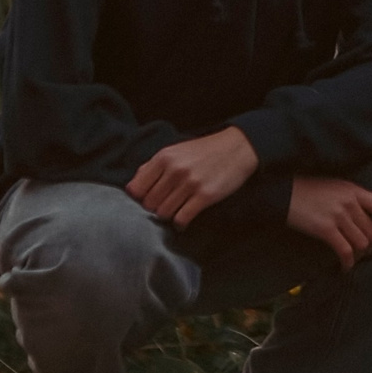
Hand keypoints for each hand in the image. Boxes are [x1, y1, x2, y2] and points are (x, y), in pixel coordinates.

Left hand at [126, 127, 259, 227]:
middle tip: (164, 206)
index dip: (140, 198)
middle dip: (154, 208)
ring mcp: (190, 183)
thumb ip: (153, 166)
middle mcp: (174, 170)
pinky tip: (183, 220)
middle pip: (149, 204)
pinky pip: (182, 219)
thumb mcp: (176, 151)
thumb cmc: (204, 151)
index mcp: (164, 157)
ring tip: (175, 211)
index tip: (148, 199)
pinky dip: (180, 224)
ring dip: (168, 216)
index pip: (136, 189)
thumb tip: (133, 186)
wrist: (237, 148)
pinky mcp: (205, 196)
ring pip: (163, 213)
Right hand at [286, 176, 371, 268]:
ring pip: (362, 244)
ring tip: (353, 257)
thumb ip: (353, 199)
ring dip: (359, 255)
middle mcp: (350, 203)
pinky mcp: (326, 229)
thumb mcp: (336, 187)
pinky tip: (345, 266)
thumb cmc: (308, 190)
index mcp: (354, 190)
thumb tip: (366, 217)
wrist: (283, 193)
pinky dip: (348, 263)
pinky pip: (345, 251)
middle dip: (371, 245)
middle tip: (363, 250)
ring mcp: (338, 216)